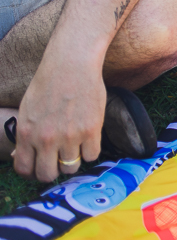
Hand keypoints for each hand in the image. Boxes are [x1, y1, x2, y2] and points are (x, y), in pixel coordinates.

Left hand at [13, 60, 104, 181]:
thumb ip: (25, 135)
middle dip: (53, 170)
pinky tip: (88, 138)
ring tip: (75, 145)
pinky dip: (90, 150)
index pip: (25, 170)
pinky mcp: (92, 129)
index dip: (32, 172)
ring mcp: (70, 135)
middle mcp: (47, 139)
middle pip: (48, 175)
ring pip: (72, 168)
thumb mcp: (27, 110)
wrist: (72, 64)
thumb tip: (20, 155)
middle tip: (59, 160)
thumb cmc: (48, 84)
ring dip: (73, 160)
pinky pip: (92, 155)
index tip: (40, 166)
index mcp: (27, 134)